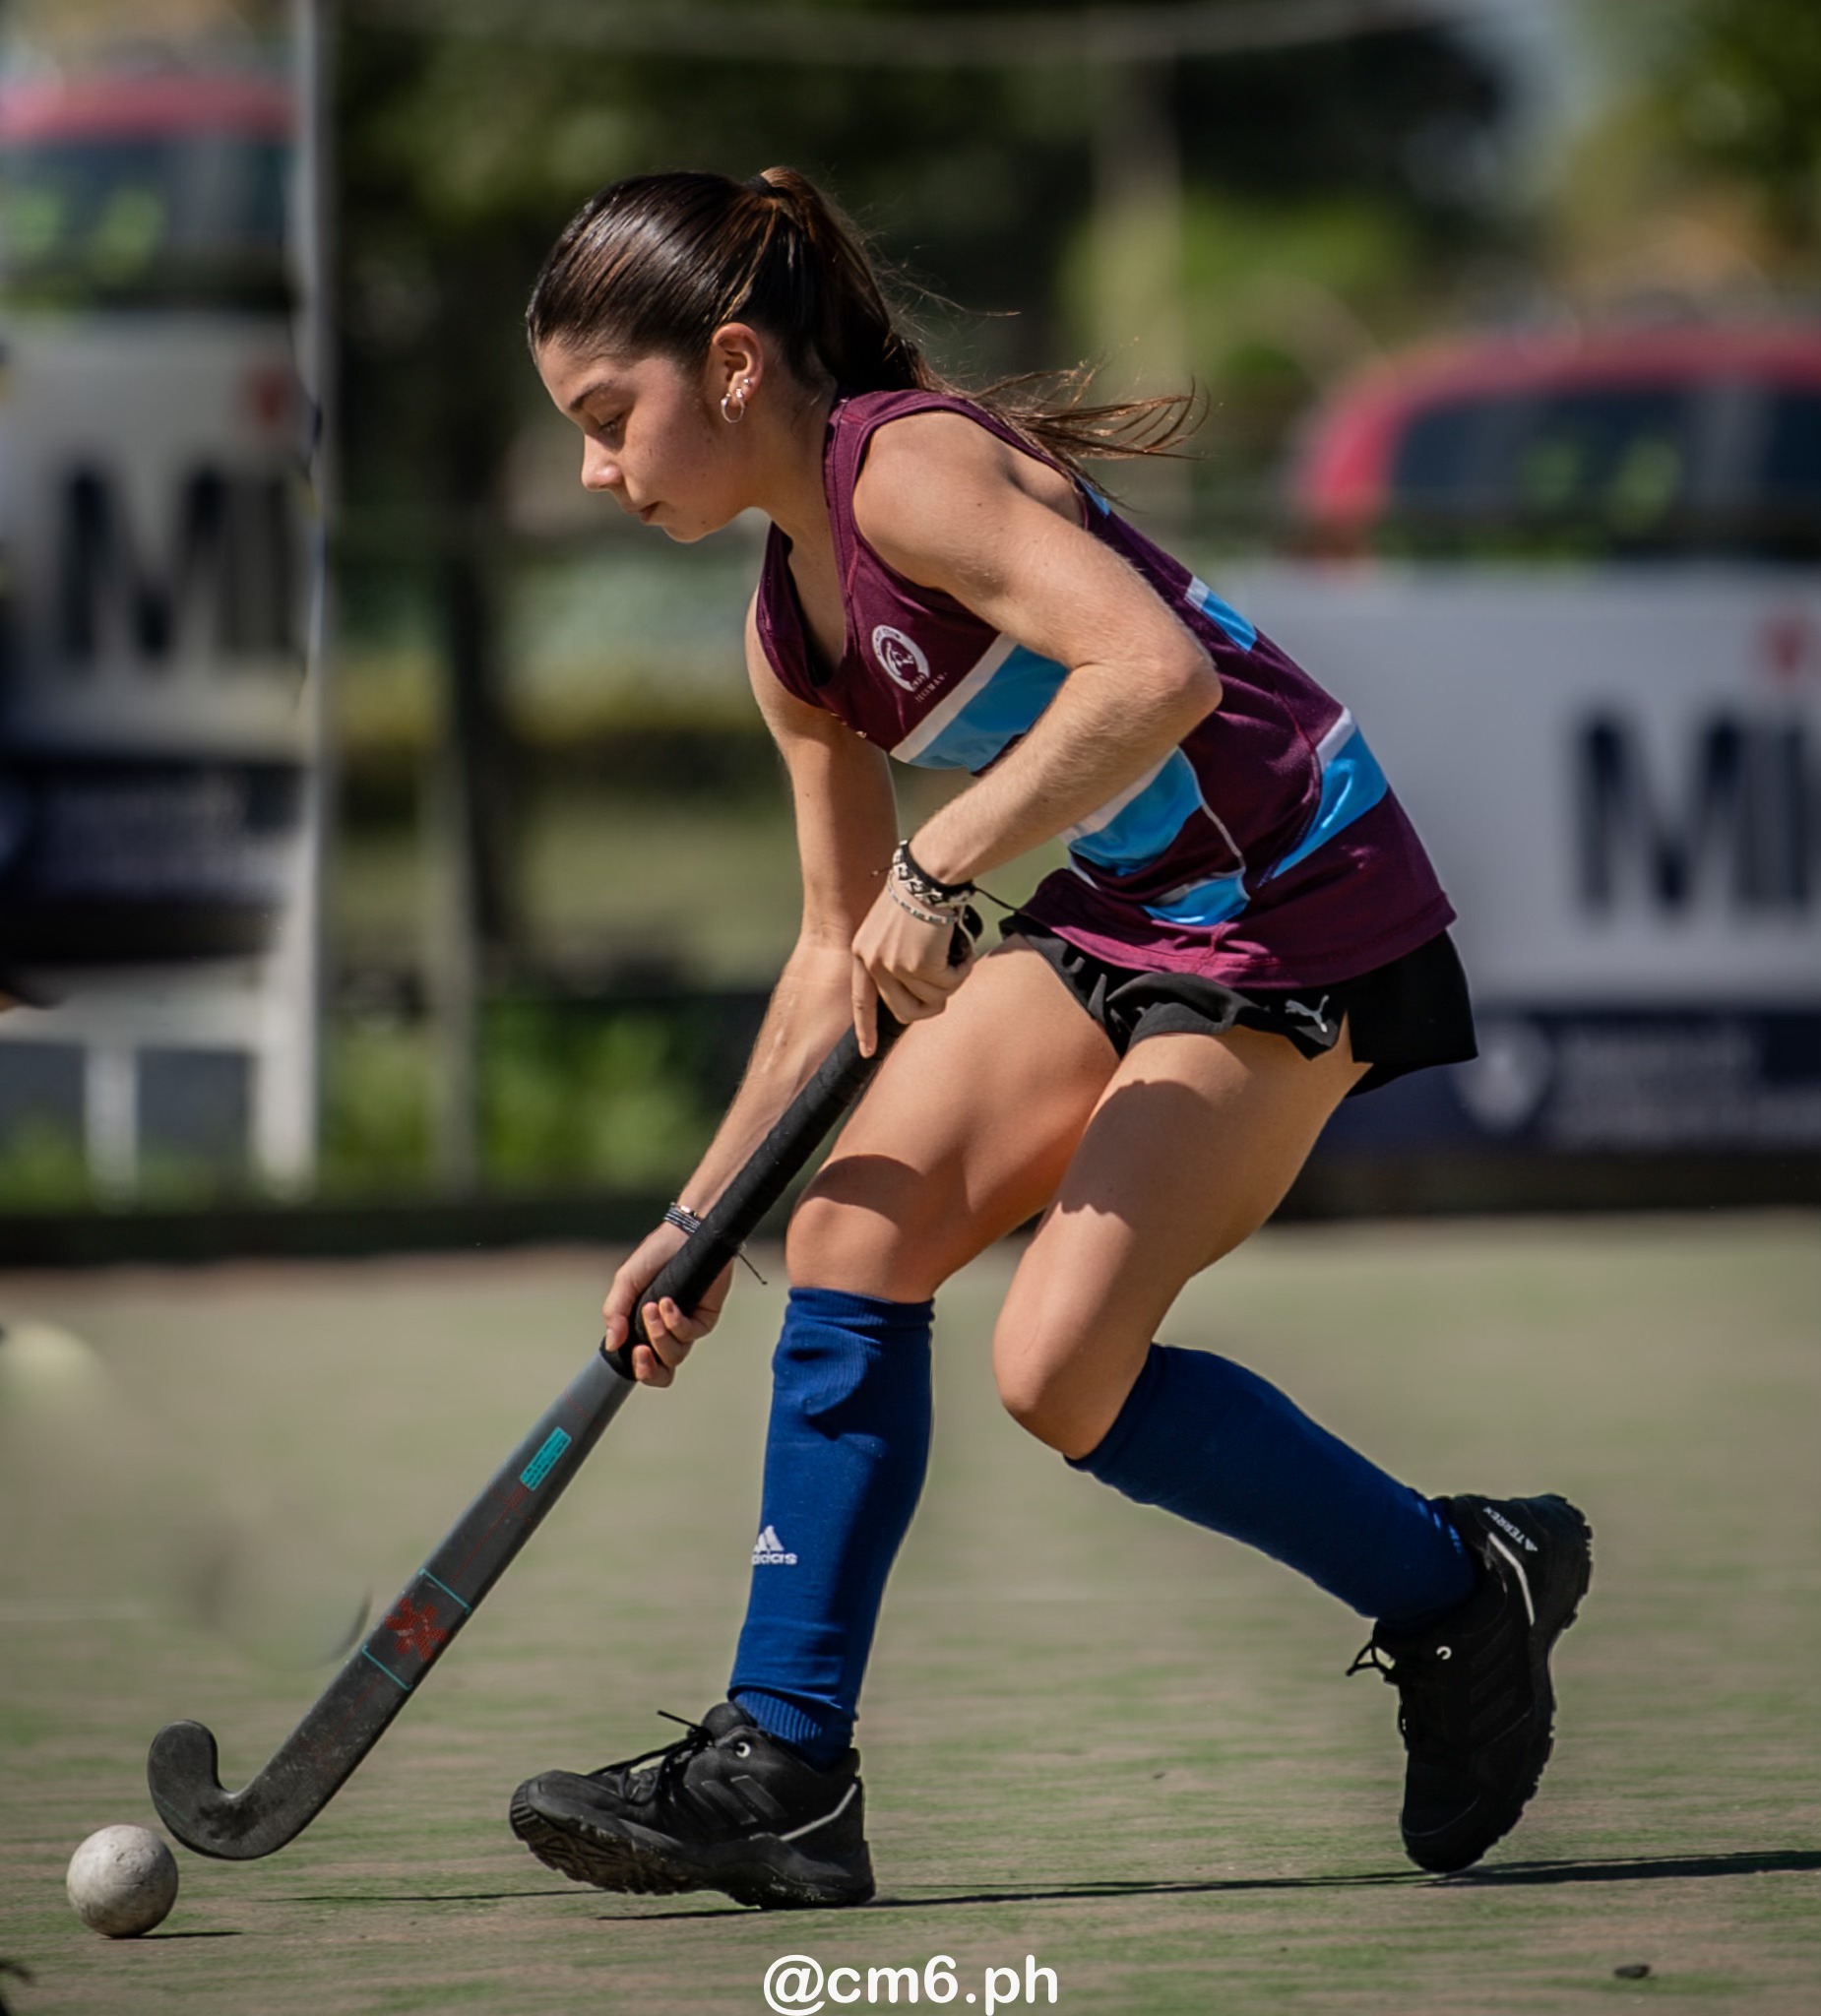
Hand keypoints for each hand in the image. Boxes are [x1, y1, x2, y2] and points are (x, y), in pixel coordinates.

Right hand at [602, 1220, 734, 1387]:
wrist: (684, 1234)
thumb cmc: (655, 1255)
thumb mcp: (626, 1282)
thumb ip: (615, 1313)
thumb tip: (611, 1343)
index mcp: (645, 1329)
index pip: (643, 1365)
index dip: (639, 1370)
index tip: (632, 1352)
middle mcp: (667, 1333)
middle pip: (663, 1374)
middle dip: (649, 1369)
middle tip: (641, 1351)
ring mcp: (687, 1326)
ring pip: (675, 1354)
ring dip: (659, 1334)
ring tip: (653, 1306)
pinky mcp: (706, 1317)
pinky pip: (690, 1333)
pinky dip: (675, 1321)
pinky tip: (668, 1302)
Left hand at [850, 881, 975, 1055]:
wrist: (928, 876)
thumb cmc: (918, 893)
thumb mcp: (891, 927)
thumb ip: (894, 957)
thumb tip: (917, 990)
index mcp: (862, 953)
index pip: (861, 1000)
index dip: (865, 1028)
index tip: (868, 1051)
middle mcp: (873, 963)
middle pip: (903, 1011)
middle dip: (931, 1005)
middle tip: (948, 984)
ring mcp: (895, 967)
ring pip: (933, 999)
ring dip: (951, 981)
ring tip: (957, 955)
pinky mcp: (920, 966)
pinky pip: (949, 985)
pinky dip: (962, 969)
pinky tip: (962, 949)